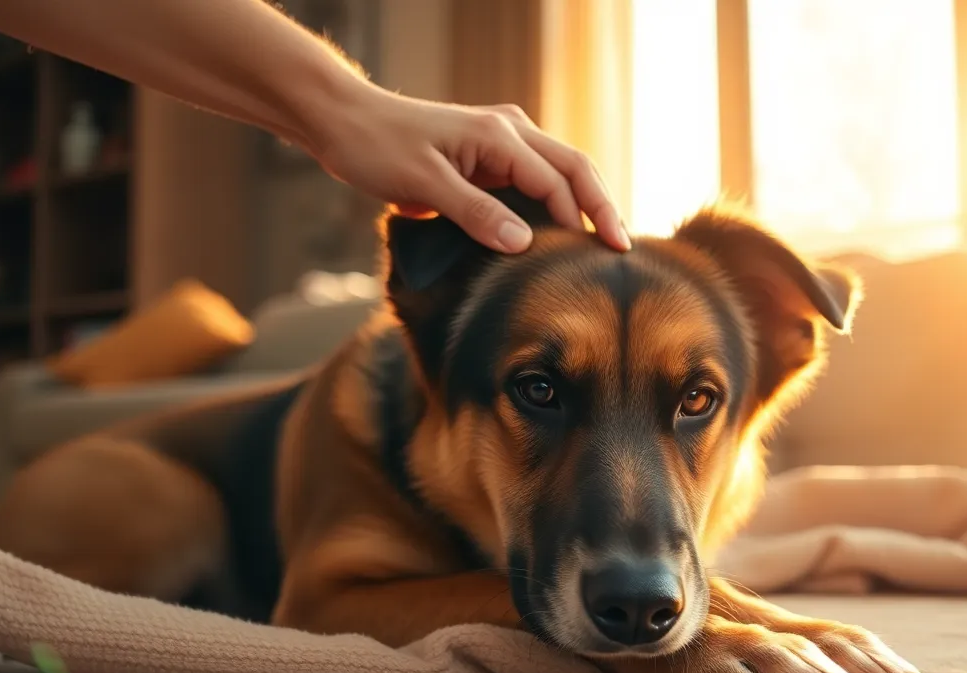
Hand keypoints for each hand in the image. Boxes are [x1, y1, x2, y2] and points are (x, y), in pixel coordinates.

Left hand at [306, 84, 630, 254]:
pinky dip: (554, 204)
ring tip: (601, 246)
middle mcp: (508, 131)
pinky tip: (561, 233)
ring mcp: (501, 141)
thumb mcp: (424, 184)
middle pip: (574, 168)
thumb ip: (475, 214)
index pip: (557, 180)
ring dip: (582, 204)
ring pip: (558, 172)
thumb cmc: (377, 147)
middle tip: (623, 250)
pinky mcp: (488, 156)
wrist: (344, 122)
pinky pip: (534, 180)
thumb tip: (524, 243)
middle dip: (600, 207)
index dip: (582, 219)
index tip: (601, 256)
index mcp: (499, 134)